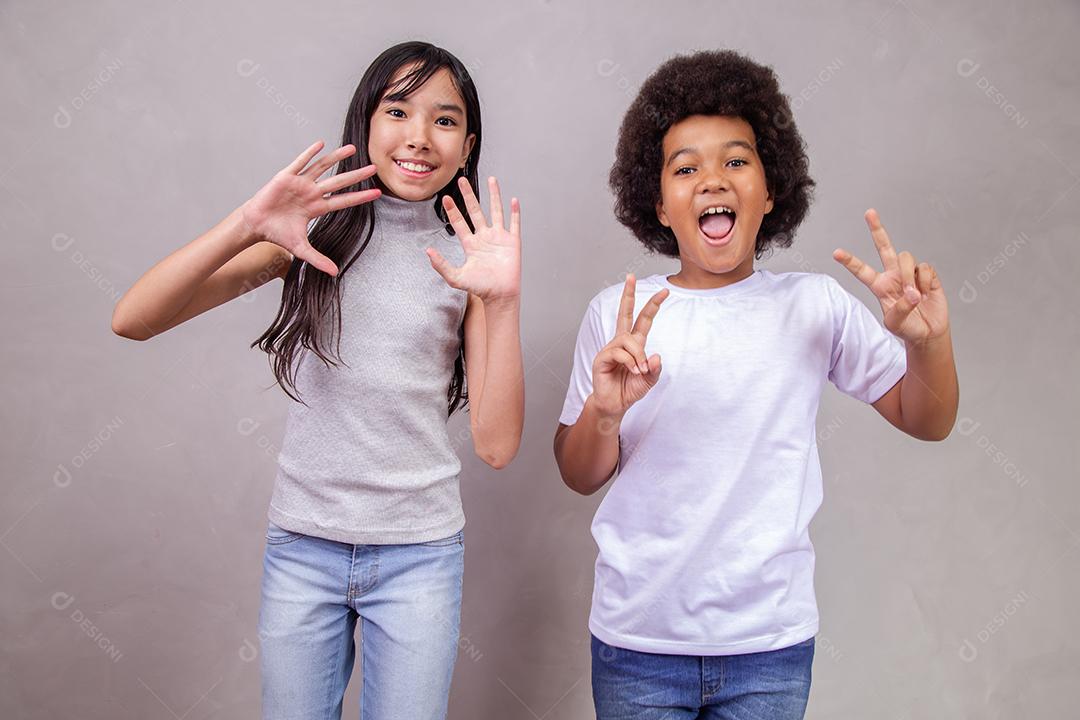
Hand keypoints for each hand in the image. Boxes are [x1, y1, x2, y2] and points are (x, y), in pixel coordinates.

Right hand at [240, 140, 380, 275]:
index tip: (377, 192)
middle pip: (339, 182)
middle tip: (373, 167)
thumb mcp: (301, 249)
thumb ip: (318, 260)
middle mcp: (312, 193)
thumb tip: (335, 273)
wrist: (256, 225)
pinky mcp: (286, 176)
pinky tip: (321, 143)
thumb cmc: (278, 233)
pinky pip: (300, 162)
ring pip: (322, 167)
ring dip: (337, 158)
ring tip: (352, 148)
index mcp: (318, 208)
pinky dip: (310, 153)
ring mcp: (300, 183)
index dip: (360, 197)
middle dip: (356, 175)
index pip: (344, 201)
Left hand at [428, 176, 520, 304]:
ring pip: (496, 211)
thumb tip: (428, 252)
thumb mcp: (456, 277)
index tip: (445, 197)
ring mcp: (499, 238)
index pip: (459, 223)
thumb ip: (441, 265)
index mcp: (471, 244)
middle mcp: (484, 237)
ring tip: (491, 180)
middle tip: (461, 180)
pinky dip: (515, 212)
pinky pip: (514, 223)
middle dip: (469, 195)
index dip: (452, 210)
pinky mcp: (513, 241)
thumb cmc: (480, 288)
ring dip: (494, 195)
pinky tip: (513, 200)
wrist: (500, 295)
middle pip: (475, 211)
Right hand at [589, 274, 668, 418]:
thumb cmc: (630, 390)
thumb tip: (655, 356)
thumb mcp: (649, 380)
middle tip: (631, 276)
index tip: (665, 290)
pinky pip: (618, 352)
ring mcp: (610, 348)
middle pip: (624, 313)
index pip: (644, 320)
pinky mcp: (601, 358)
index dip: (653, 305)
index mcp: (634, 344)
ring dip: (638, 355)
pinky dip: (630, 362)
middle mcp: (621, 342)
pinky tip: (632, 371)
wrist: (614, 405)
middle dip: (628, 294)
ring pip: (628, 340)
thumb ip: (654, 369)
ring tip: (639, 370)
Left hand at [833, 209, 949, 344]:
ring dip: (908, 276)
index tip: (836, 252)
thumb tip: (911, 292)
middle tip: (869, 212)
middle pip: (884, 247)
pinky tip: (926, 293)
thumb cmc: (907, 328)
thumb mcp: (895, 324)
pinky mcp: (927, 275)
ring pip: (905, 257)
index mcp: (879, 286)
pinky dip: (924, 282)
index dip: (850, 261)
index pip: (861, 271)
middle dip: (877, 229)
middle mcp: (893, 275)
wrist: (928, 332)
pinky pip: (924, 268)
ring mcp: (910, 273)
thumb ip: (899, 308)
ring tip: (913, 296)